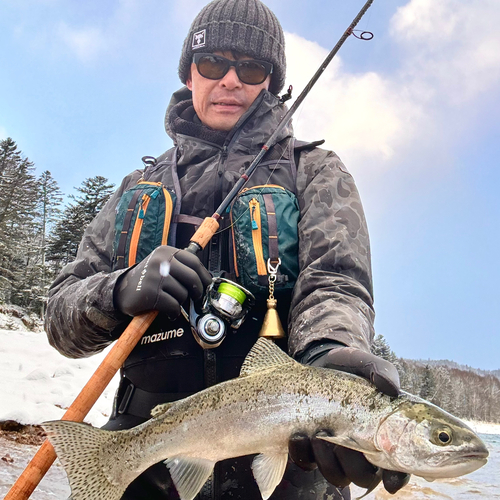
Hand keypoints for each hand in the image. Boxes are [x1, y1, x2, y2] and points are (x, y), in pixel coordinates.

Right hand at [114, 246, 211, 317]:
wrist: (121, 290)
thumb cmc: (147, 279)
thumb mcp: (161, 264)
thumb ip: (180, 267)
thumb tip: (205, 279)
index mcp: (166, 252)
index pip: (193, 261)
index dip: (204, 275)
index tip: (207, 284)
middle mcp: (160, 261)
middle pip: (192, 277)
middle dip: (198, 291)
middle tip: (197, 298)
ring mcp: (155, 276)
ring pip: (183, 293)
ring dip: (181, 302)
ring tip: (173, 302)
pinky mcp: (150, 293)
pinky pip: (173, 305)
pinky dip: (174, 312)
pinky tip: (169, 312)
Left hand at [289, 346, 409, 494]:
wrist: (320, 362)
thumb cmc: (350, 367)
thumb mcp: (366, 364)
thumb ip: (381, 371)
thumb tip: (391, 387)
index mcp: (382, 435)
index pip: (398, 468)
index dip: (396, 477)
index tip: (389, 478)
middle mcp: (361, 450)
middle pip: (363, 476)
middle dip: (351, 464)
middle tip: (341, 440)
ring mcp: (335, 451)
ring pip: (336, 475)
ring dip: (326, 460)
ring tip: (317, 434)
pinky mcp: (311, 447)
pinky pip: (307, 463)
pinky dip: (302, 453)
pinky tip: (298, 435)